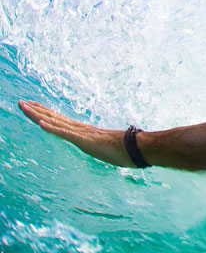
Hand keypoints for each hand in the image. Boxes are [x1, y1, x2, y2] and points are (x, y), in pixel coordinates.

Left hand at [18, 100, 133, 167]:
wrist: (138, 148)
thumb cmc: (127, 150)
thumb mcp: (109, 150)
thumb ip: (105, 147)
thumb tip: (109, 148)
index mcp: (85, 132)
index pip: (61, 121)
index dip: (46, 113)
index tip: (34, 106)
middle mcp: (81, 129)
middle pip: (54, 118)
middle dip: (36, 111)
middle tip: (21, 102)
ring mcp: (82, 134)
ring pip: (56, 123)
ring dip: (38, 116)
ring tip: (24, 107)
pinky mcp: (85, 141)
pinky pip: (65, 134)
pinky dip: (52, 129)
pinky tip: (40, 124)